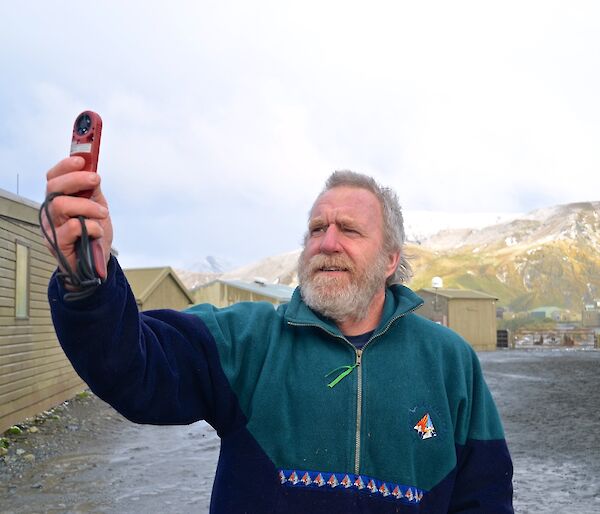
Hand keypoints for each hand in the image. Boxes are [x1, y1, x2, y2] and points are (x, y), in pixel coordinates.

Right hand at [41, 156, 112, 275]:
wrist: (97, 263)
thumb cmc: (94, 234)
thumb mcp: (97, 208)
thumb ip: (92, 192)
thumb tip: (92, 171)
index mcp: (58, 200)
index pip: (53, 178)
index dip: (65, 166)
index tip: (82, 160)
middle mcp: (50, 212)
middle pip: (53, 187)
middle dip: (76, 179)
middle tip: (95, 180)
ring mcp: (51, 228)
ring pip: (61, 205)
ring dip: (87, 206)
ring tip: (102, 214)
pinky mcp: (57, 244)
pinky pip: (72, 227)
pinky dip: (91, 226)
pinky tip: (97, 232)